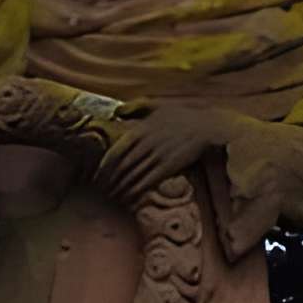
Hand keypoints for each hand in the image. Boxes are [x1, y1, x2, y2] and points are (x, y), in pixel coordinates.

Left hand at [95, 104, 218, 208]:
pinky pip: (147, 182)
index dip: (103, 168)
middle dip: (109, 182)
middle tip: (102, 191)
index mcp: (140, 130)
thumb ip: (135, 106)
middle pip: (121, 168)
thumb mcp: (157, 104)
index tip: (96, 177)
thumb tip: (116, 112)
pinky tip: (129, 198)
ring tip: (113, 196)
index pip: (115, 153)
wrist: (206, 125)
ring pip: (132, 177)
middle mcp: (146, 144)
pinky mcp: (168, 167)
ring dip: (120, 189)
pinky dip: (135, 192)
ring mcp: (157, 156)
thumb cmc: (181, 114)